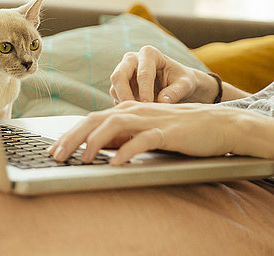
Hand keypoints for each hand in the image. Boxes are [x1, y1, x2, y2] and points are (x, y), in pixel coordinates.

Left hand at [47, 101, 241, 164]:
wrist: (219, 125)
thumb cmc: (180, 130)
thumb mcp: (144, 131)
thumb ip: (122, 136)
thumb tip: (96, 148)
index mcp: (127, 109)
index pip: (91, 119)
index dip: (70, 134)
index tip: (54, 150)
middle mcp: (135, 110)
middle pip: (95, 119)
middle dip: (72, 137)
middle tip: (56, 155)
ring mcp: (151, 119)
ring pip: (114, 125)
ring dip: (94, 142)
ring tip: (80, 159)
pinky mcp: (168, 132)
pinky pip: (143, 140)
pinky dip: (127, 151)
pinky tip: (115, 163)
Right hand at [110, 45, 217, 103]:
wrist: (177, 85)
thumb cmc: (182, 81)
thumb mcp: (186, 84)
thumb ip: (176, 91)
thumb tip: (162, 101)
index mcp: (149, 54)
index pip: (143, 73)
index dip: (146, 91)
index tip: (150, 106)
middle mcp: (131, 59)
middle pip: (118, 76)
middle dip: (125, 96)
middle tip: (135, 111)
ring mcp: (122, 71)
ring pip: (114, 88)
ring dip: (125, 103)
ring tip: (141, 114)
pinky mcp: (119, 85)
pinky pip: (115, 97)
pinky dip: (124, 107)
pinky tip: (137, 113)